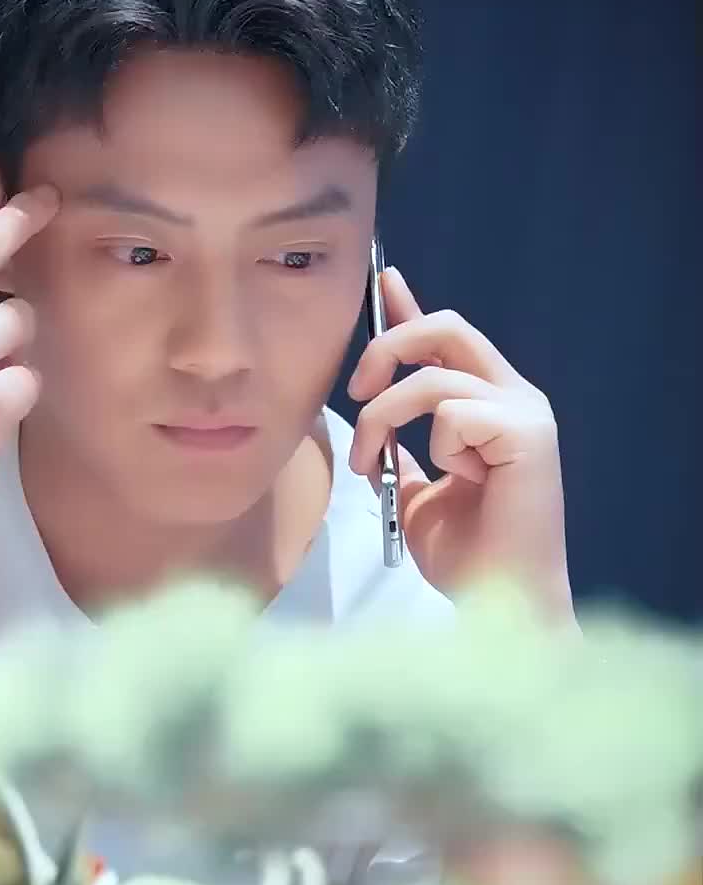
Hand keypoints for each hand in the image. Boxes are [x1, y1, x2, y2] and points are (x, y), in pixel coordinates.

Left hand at [347, 267, 572, 618]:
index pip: (446, 339)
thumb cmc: (466, 559)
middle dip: (386, 347)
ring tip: (374, 466)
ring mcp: (525, 412)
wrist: (499, 604)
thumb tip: (372, 419)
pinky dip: (439, 446)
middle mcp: (513, 397)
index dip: (409, 309)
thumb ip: (402, 451)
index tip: (382, 280)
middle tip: (356, 392)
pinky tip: (457, 480)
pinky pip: (455, 412)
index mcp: (490, 406)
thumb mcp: (417, 495)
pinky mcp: (529, 433)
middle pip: (446, 327)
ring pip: (432, 378)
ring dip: (384, 418)